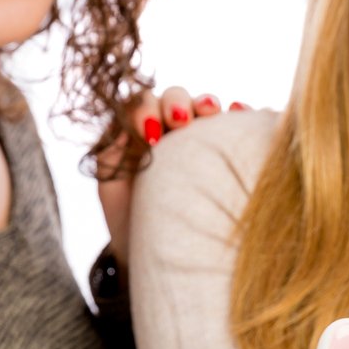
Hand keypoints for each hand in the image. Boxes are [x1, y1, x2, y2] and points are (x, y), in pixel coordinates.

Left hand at [96, 88, 235, 262]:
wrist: (157, 252)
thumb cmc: (130, 219)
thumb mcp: (111, 188)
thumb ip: (108, 157)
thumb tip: (121, 130)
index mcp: (140, 131)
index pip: (142, 104)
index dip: (145, 110)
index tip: (151, 135)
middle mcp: (170, 127)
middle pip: (174, 97)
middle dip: (176, 103)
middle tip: (179, 120)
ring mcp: (200, 136)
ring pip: (205, 104)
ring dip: (207, 102)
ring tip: (211, 110)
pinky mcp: (227, 148)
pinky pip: (236, 123)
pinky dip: (240, 114)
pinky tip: (239, 112)